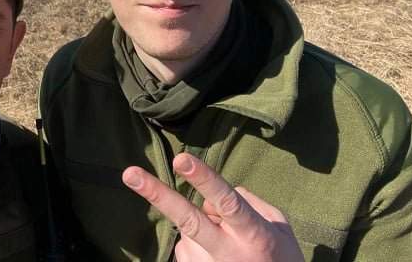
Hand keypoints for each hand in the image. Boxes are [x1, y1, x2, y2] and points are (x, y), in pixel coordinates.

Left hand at [122, 153, 303, 261]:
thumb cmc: (282, 258)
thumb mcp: (278, 226)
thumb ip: (249, 202)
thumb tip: (213, 196)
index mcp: (254, 234)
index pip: (226, 201)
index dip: (203, 179)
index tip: (180, 160)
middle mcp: (228, 253)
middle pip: (188, 219)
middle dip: (157, 194)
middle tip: (129, 174)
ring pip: (188, 231)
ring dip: (201, 230)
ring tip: (229, 248)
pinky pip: (187, 249)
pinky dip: (198, 246)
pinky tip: (219, 259)